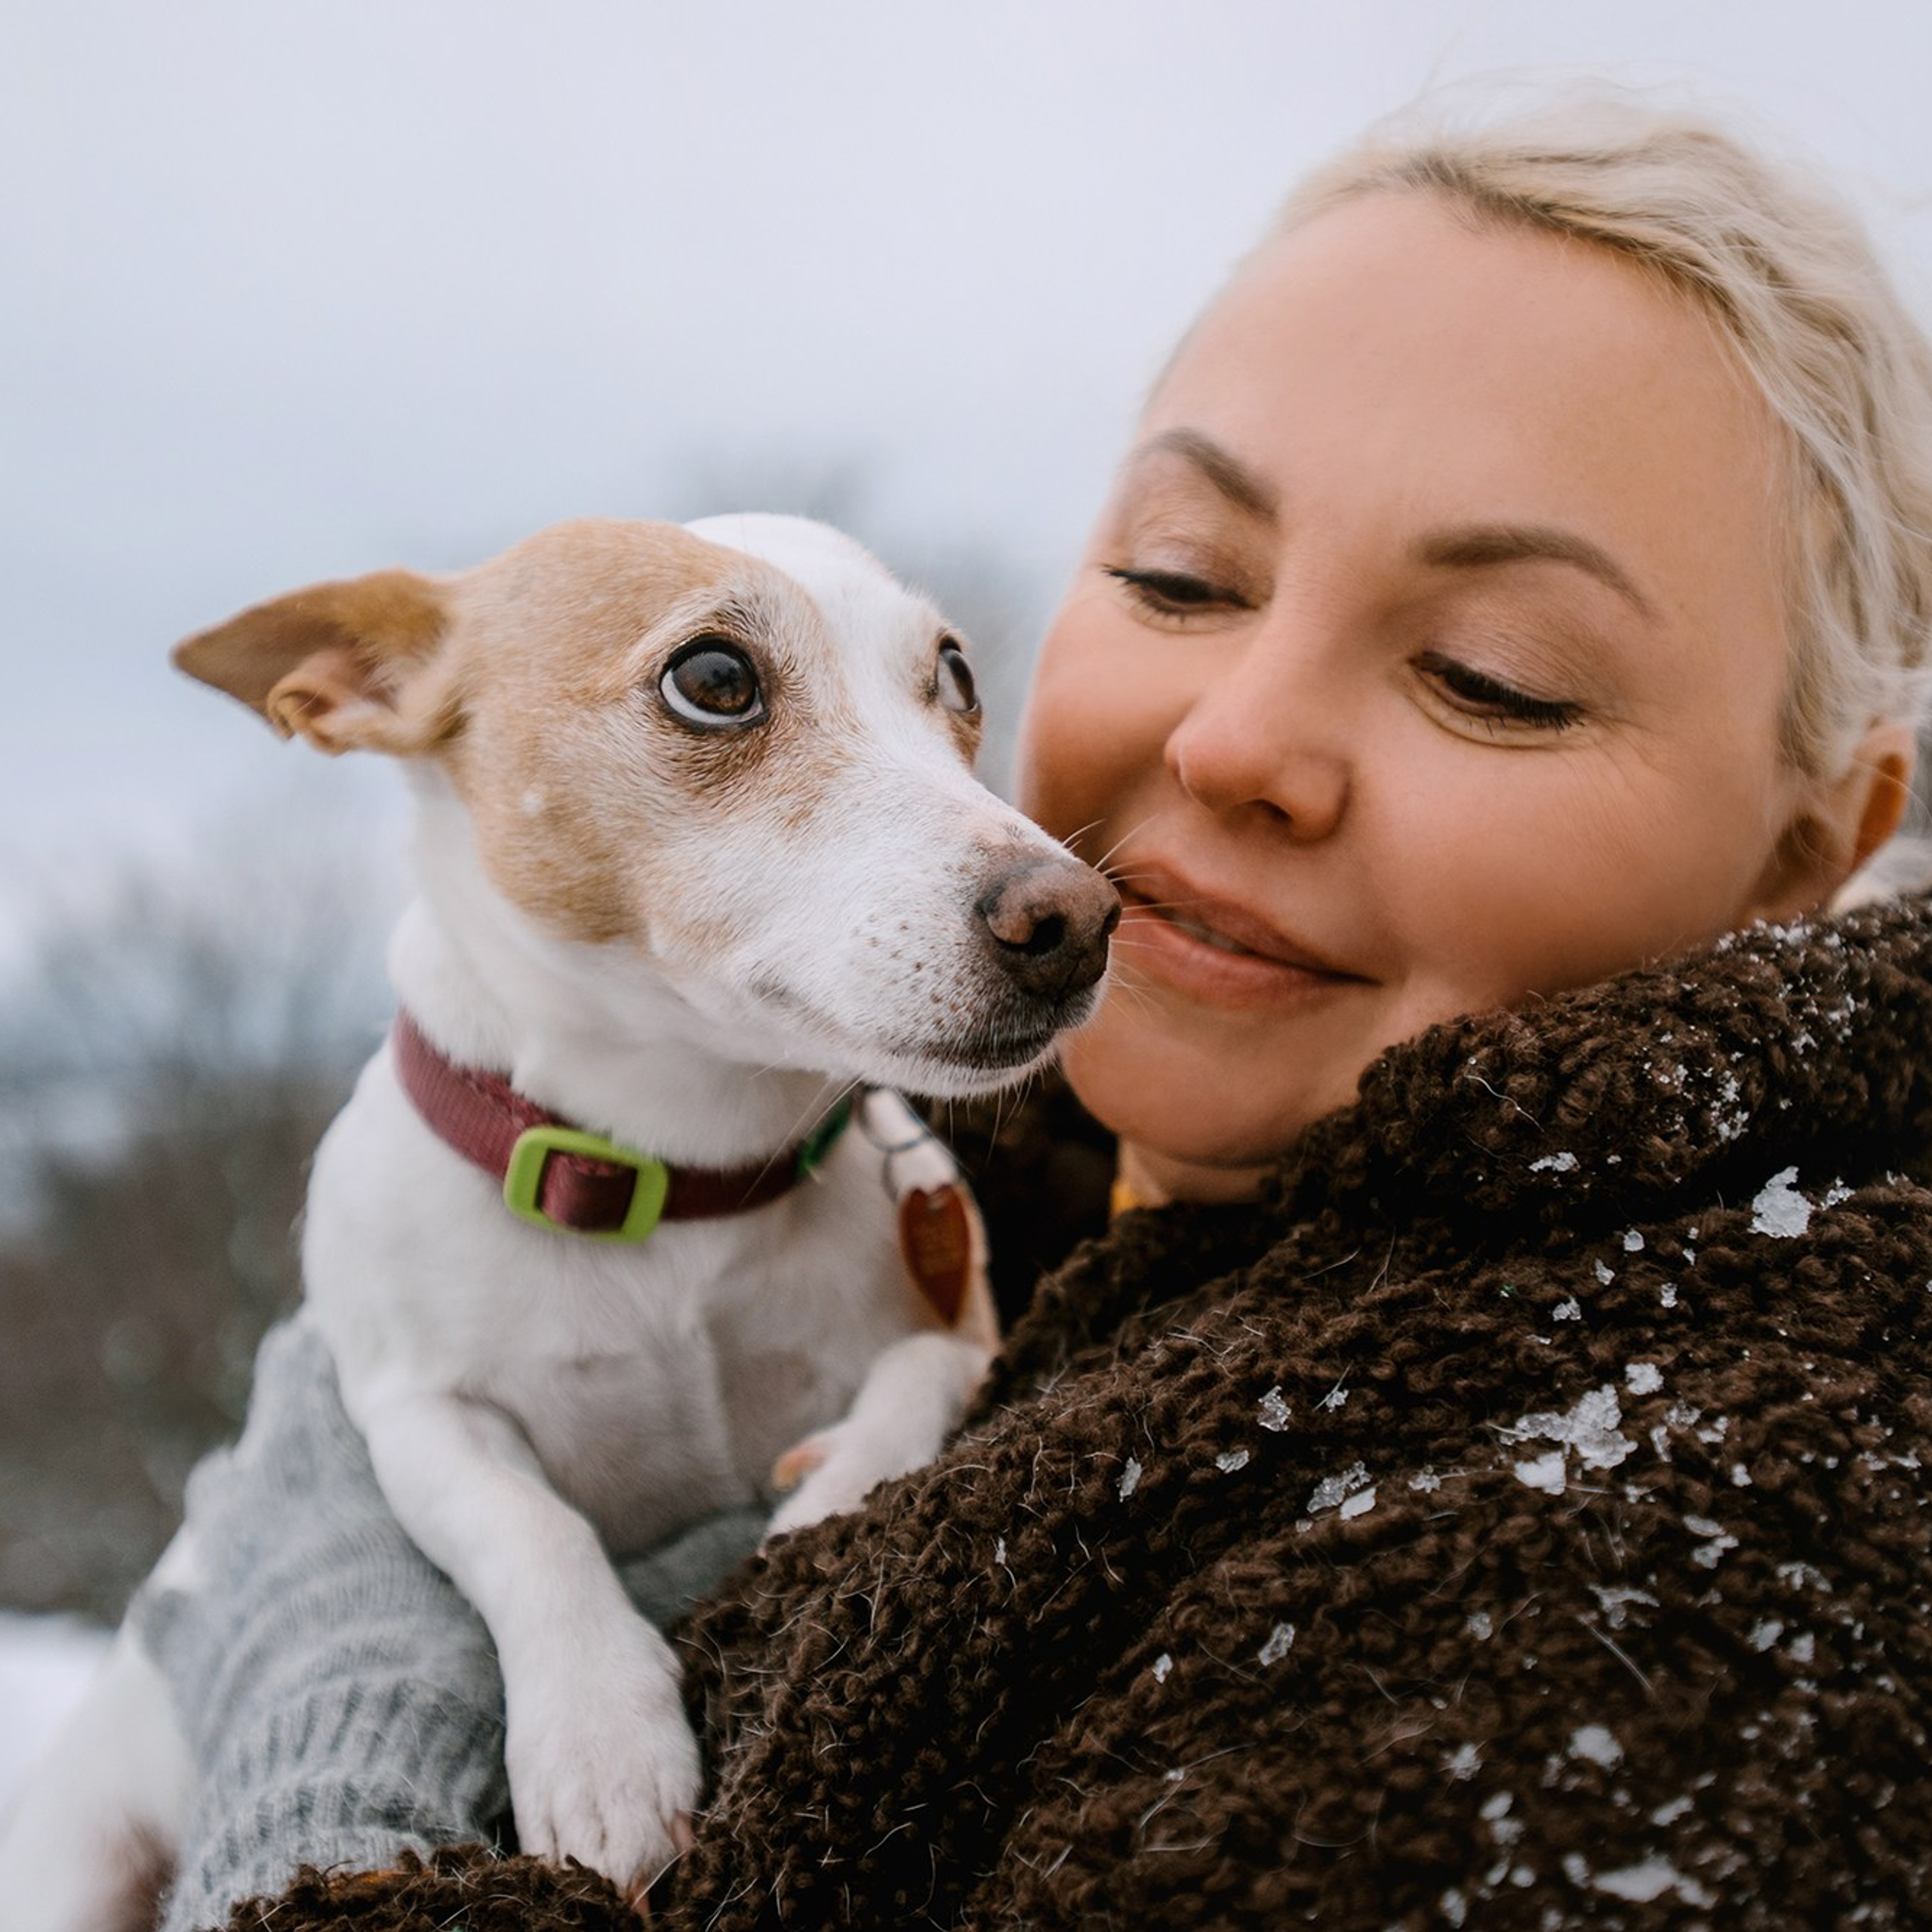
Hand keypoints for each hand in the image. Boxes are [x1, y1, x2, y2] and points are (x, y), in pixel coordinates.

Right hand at [501, 1611, 699, 1908]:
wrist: (559, 1621)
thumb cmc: (626, 1659)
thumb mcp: (669, 1694)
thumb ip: (678, 1762)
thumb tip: (687, 1833)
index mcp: (660, 1737)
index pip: (679, 1814)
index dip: (682, 1858)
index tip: (686, 1880)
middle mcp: (613, 1761)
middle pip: (632, 1849)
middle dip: (644, 1886)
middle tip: (650, 1907)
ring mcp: (565, 1776)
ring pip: (584, 1857)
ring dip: (603, 1889)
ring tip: (615, 1908)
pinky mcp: (528, 1782)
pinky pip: (539, 1847)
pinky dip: (557, 1875)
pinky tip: (572, 1891)